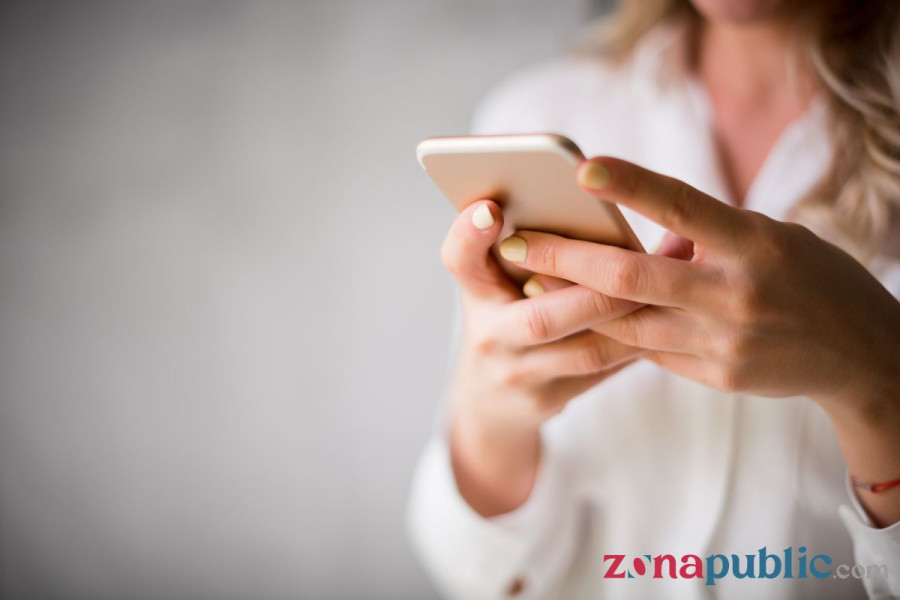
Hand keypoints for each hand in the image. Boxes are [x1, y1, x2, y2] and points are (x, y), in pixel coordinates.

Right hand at [440, 200, 645, 514]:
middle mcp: (488, 335)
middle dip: (599, 291)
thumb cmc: (506, 314)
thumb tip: (597, 197)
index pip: (459, 259)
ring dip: (633, 319)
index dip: (469, 235)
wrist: (489, 399)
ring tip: (672, 286)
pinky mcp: (546, 401)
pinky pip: (602, 370)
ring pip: (586, 351)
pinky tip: (668, 320)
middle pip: (542, 317)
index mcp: (474, 291)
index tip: (491, 209)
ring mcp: (516, 374)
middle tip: (643, 261)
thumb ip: (530, 246)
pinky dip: (637, 343)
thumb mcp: (499, 280)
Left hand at [495, 157, 899, 411]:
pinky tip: (577, 315)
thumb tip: (641, 235)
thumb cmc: (810, 278)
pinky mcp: (716, 376)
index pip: (684, 206)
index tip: (581, 168)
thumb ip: (707, 236)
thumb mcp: (771, 239)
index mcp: (756, 244)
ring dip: (572, 301)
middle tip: (514, 241)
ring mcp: (724, 343)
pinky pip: (649, 351)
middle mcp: (736, 295)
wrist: (860, 356)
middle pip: (631, 277)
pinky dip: (612, 330)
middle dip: (564, 257)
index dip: (631, 186)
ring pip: (626, 322)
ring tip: (528, 277)